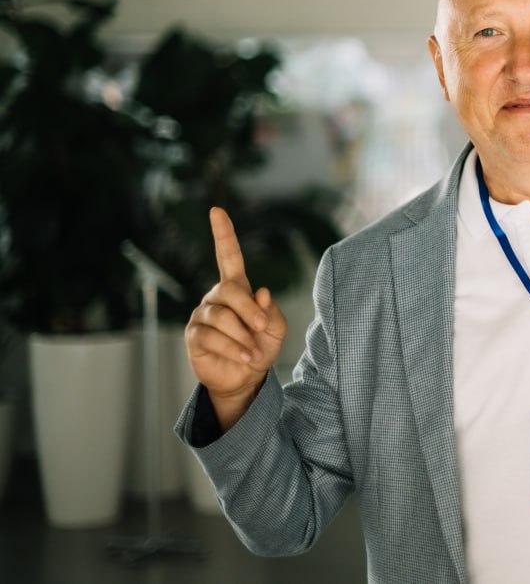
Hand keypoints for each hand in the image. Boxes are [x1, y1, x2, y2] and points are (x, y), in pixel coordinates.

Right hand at [184, 207, 287, 429]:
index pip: (228, 256)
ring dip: (241, 335)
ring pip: (220, 316)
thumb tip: (262, 293)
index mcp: (237, 288)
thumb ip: (271, 311)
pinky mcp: (194, 335)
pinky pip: (211, 337)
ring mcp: (202, 315)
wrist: (246, 377)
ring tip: (252, 350)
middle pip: (228, 289)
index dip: (223, 234)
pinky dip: (232, 347)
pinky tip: (243, 357)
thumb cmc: (261, 347)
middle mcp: (216, 297)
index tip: (217, 211)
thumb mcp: (276, 329)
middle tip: (261, 327)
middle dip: (248, 309)